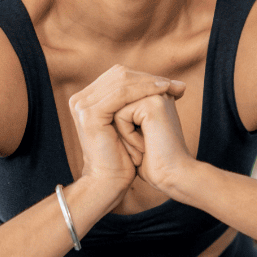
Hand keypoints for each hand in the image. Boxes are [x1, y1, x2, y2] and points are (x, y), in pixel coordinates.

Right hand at [67, 65, 184, 201]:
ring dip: (149, 82)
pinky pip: (121, 94)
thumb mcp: (130, 123)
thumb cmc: (124, 156)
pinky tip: (161, 91)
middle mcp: (79, 99)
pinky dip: (143, 90)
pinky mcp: (90, 114)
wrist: (110, 180)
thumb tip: (159, 81)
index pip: (119, 77)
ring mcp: (82, 105)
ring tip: (172, 87)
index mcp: (86, 99)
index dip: (146, 78)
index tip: (173, 84)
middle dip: (150, 78)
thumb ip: (134, 101)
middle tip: (176, 84)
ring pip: (122, 82)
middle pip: (120, 75)